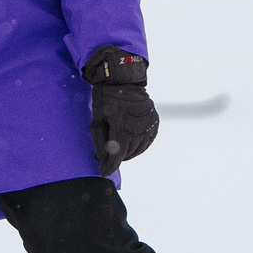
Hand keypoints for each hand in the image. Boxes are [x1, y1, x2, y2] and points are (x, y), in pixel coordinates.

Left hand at [84, 46, 159, 166]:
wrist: (123, 80)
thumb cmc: (106, 99)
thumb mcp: (97, 120)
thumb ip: (100, 141)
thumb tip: (102, 158)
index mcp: (123, 131)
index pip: (117, 157)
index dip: (110, 166)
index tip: (104, 172)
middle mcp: (139, 131)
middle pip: (128, 154)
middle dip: (118, 157)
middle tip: (109, 157)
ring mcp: (149, 127)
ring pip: (139, 149)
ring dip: (130, 152)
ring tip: (121, 150)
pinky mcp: (155, 122)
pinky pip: (148, 140)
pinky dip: (140, 144)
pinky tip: (133, 142)